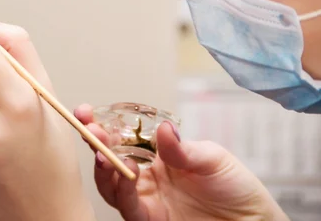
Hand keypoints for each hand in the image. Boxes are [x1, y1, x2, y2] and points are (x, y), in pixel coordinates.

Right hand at [75, 104, 288, 220]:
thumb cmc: (235, 187)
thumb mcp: (212, 158)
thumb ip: (183, 149)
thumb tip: (163, 130)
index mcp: (156, 156)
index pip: (122, 138)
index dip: (102, 125)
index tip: (86, 111)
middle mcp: (146, 177)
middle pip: (109, 160)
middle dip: (94, 143)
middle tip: (89, 129)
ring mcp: (146, 199)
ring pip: (110, 185)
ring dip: (103, 168)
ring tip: (104, 154)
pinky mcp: (151, 220)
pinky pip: (128, 207)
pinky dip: (122, 190)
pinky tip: (126, 173)